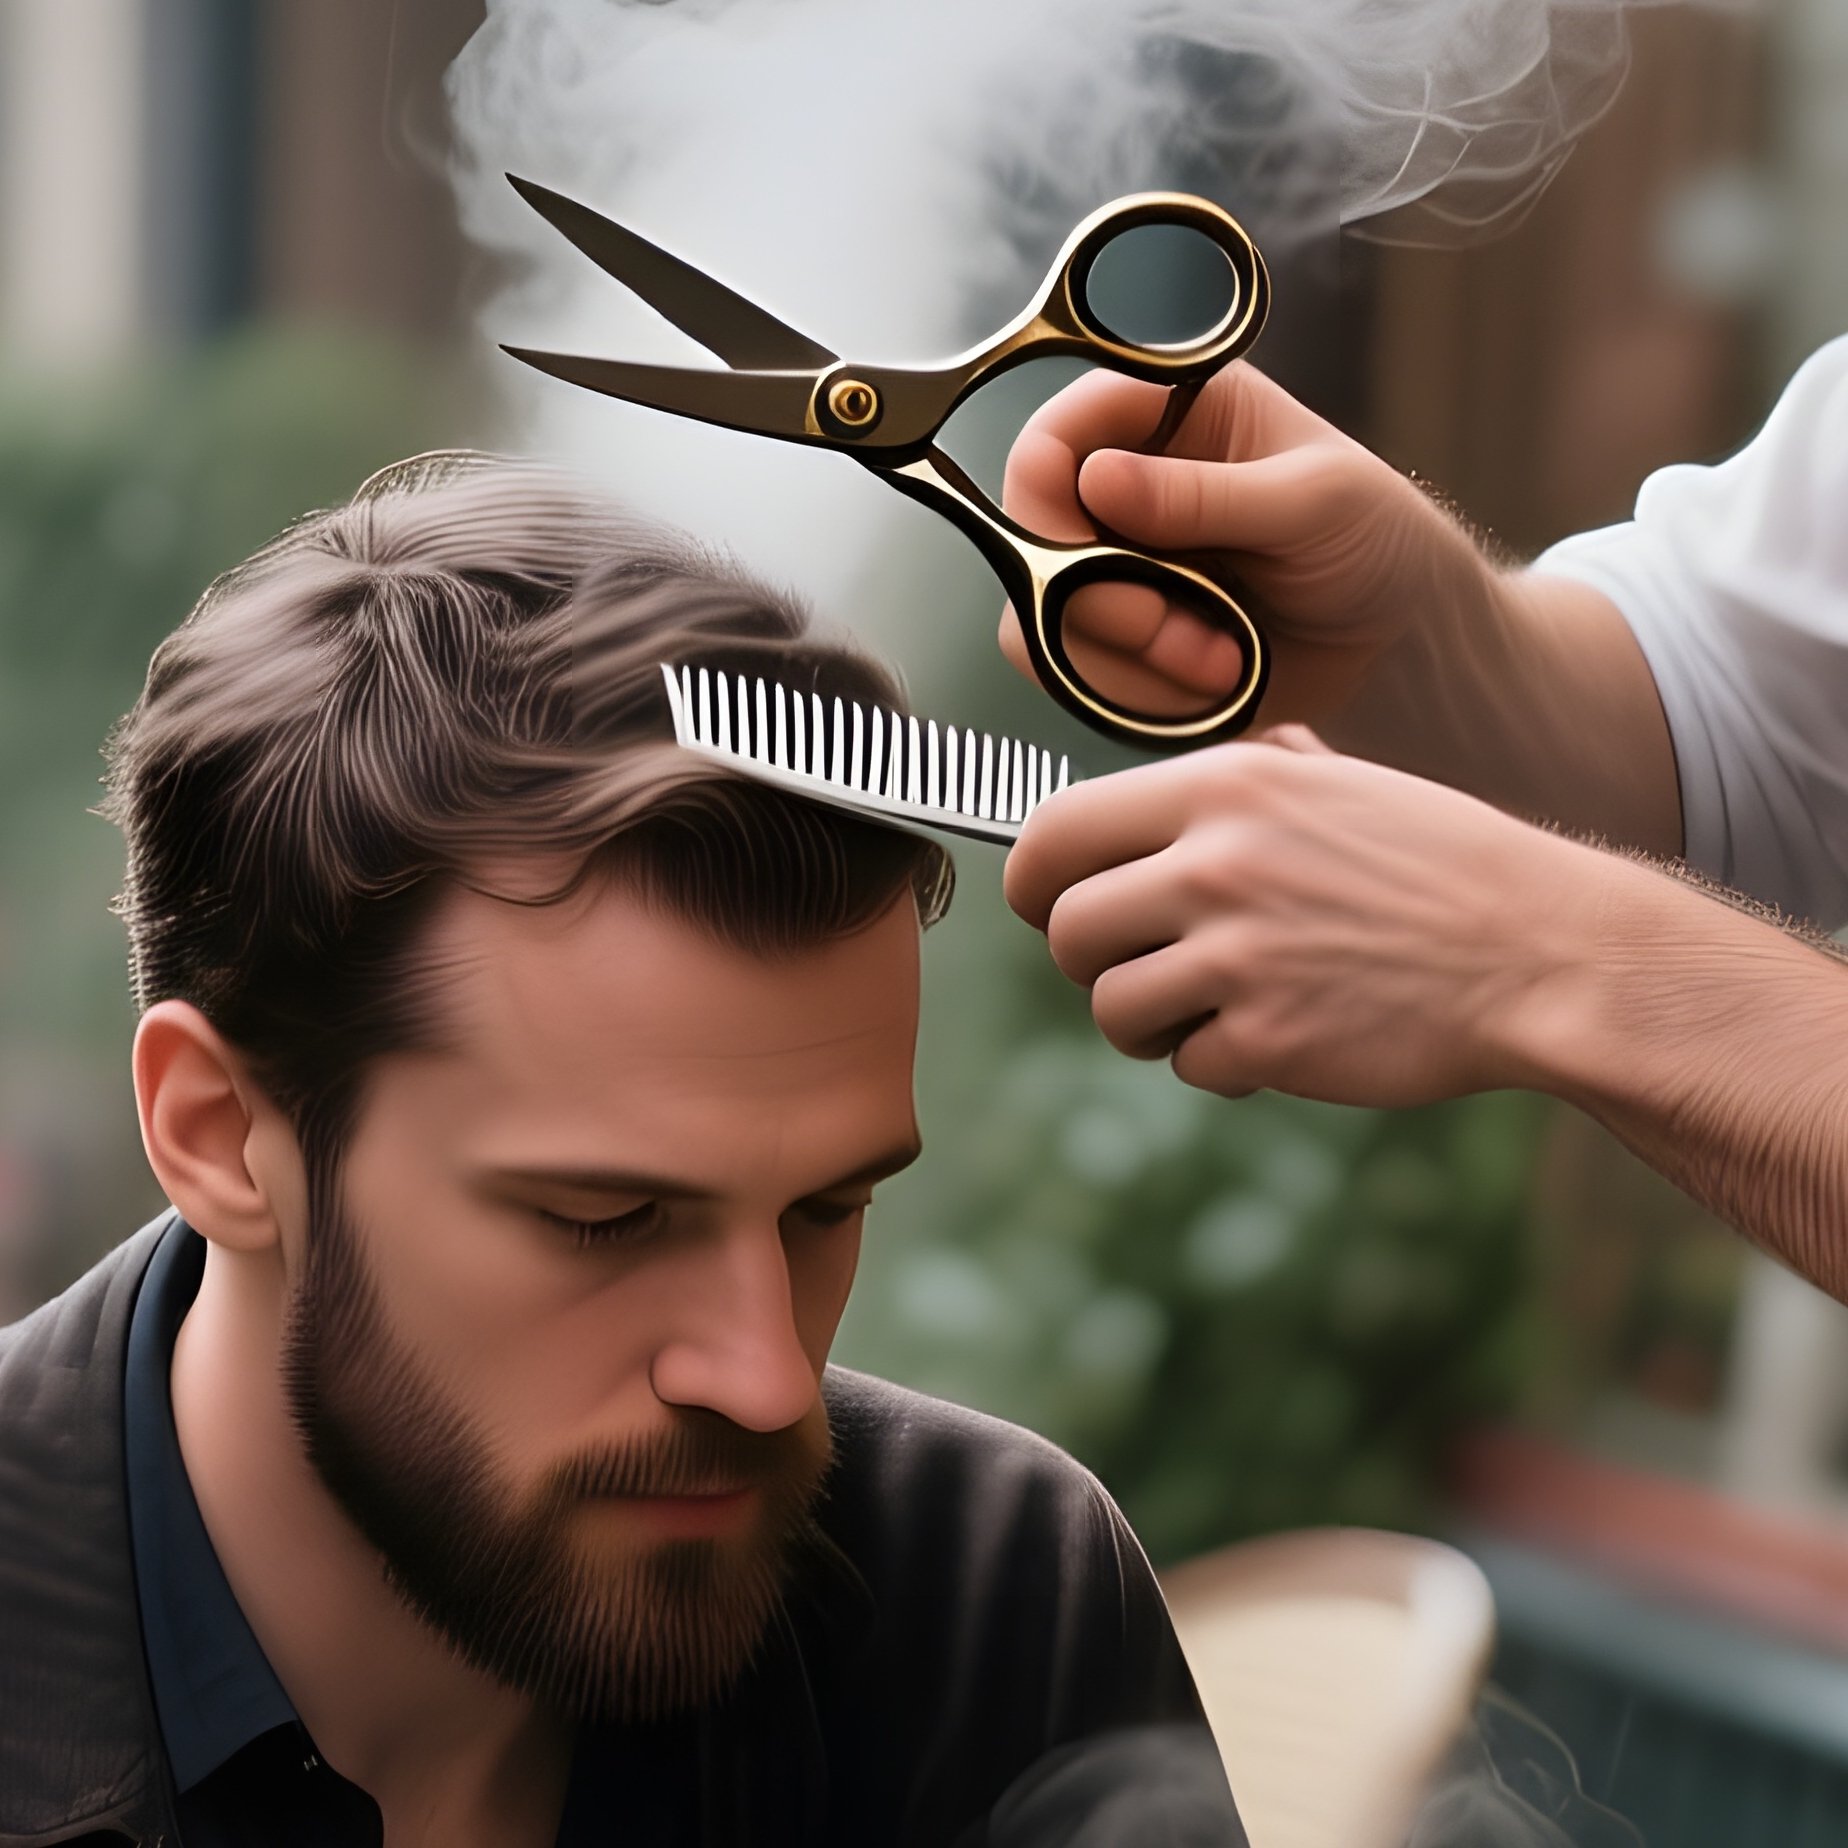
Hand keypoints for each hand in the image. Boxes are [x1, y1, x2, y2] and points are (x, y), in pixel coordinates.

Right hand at [998, 364, 1504, 727]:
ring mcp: (1116, 570)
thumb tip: (1098, 478)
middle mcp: (1124, 489)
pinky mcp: (1123, 642)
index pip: (1052, 438)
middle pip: (1028, 542)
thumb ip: (1204, 494)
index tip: (1077, 550)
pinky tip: (1214, 676)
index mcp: (1165, 414)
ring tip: (1220, 659)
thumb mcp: (1310, 501)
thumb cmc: (1377, 539)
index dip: (1042, 497)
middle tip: (1167, 627)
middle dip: (1097, 602)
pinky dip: (1142, 691)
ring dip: (1130, 657)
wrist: (1398, 643)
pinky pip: (1081, 676)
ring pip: (1043, 622)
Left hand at [1003, 727, 1606, 1107]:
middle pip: (1067, 932)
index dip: (1033, 882)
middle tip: (1150, 968)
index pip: (1052, 833)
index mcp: (1220, 788)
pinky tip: (1284, 1034)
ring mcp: (1238, 956)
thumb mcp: (1335, 780)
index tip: (1048, 906)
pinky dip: (1225, 1064)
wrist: (1539, 950)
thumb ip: (1239, 781)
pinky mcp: (1268, 1039)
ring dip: (1151, 1023)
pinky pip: (1190, 1067)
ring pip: (1112, 1010)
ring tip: (1216, 1007)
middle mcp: (1215, 865)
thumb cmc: (1437, 863)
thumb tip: (1151, 798)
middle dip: (1094, 962)